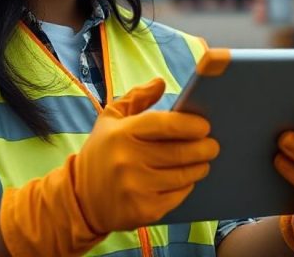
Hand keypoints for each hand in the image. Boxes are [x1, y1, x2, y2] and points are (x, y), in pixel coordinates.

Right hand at [74, 78, 219, 232]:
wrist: (80, 199)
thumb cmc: (101, 153)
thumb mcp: (110, 120)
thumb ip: (136, 98)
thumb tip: (160, 83)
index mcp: (121, 134)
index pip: (165, 125)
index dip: (190, 124)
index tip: (205, 126)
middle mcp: (127, 161)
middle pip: (179, 152)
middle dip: (204, 148)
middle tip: (212, 145)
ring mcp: (135, 188)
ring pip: (182, 175)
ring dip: (199, 167)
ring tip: (202, 161)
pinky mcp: (143, 211)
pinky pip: (177, 196)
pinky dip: (186, 186)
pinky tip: (186, 179)